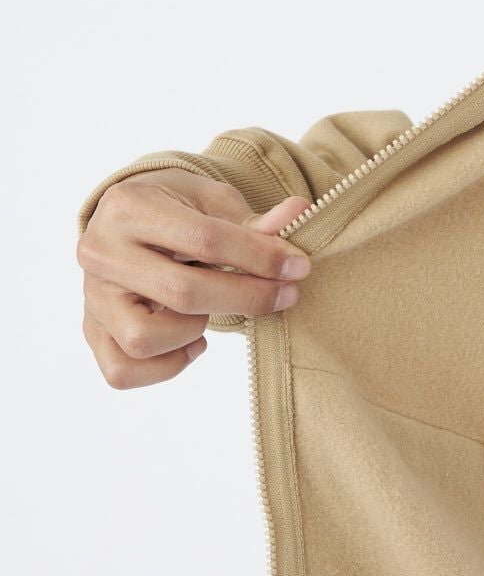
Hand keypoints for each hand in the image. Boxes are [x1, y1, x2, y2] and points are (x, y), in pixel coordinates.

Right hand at [77, 168, 313, 388]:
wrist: (131, 225)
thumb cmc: (178, 213)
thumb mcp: (214, 204)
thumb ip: (255, 220)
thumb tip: (299, 212)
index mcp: (128, 206)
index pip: (205, 240)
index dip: (261, 258)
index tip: (298, 268)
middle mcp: (99, 251)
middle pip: (182, 294)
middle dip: (247, 299)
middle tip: (284, 296)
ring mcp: (91, 296)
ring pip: (143, 339)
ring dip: (191, 332)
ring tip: (207, 312)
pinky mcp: (92, 331)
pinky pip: (123, 371)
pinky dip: (165, 367)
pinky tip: (190, 343)